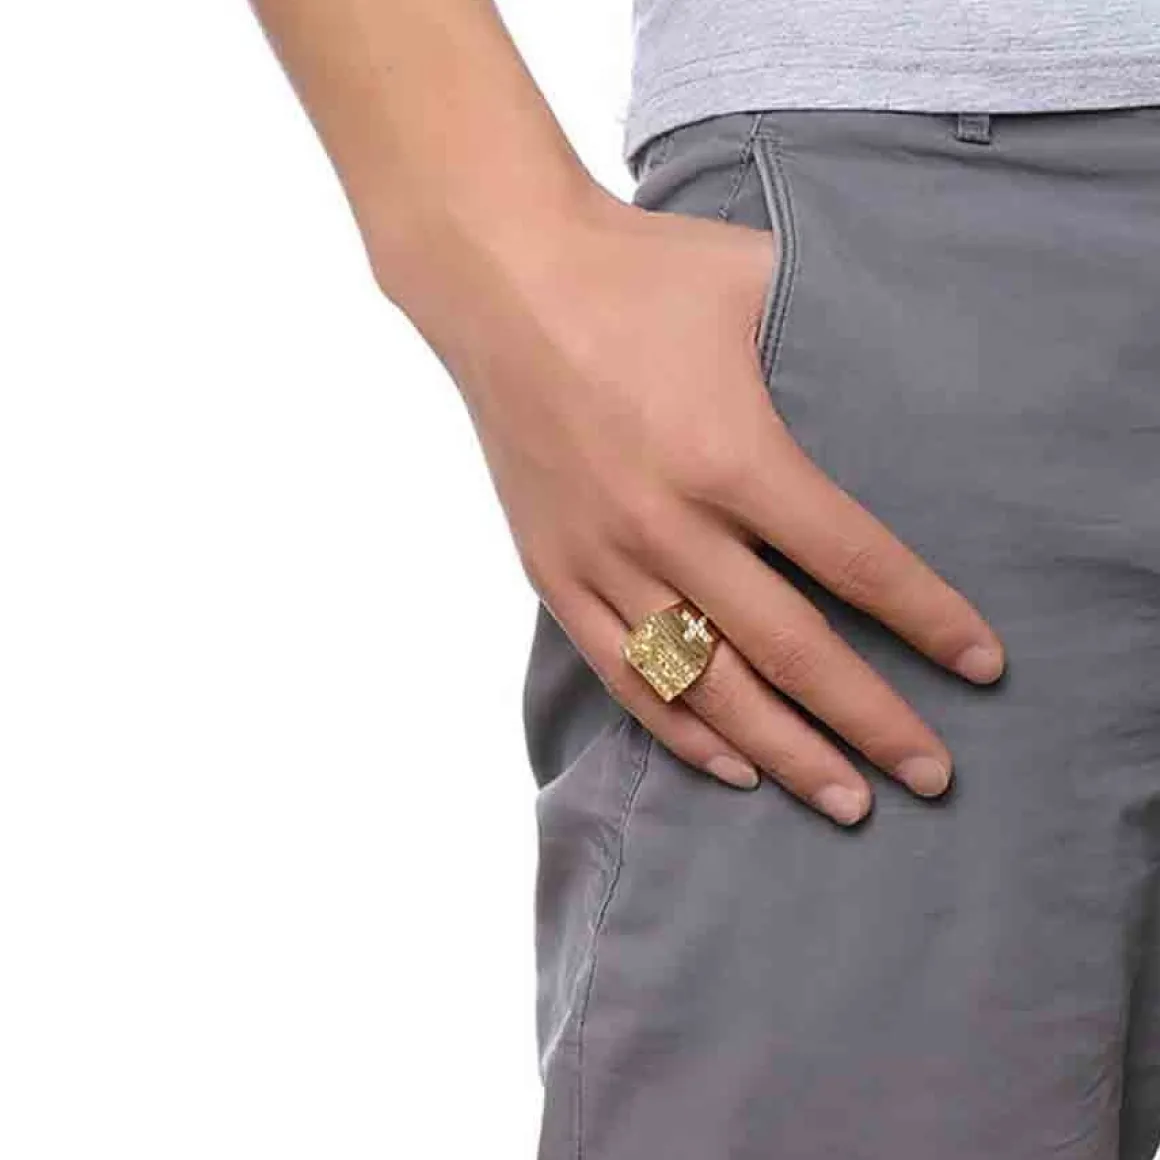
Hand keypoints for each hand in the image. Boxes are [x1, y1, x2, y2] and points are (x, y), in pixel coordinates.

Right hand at [404, 189, 1004, 825]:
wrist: (501, 279)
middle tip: (932, 777)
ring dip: (784, 750)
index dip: (928, 620)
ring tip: (845, 802)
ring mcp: (603, 558)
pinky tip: (733, 765)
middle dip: (872, 722)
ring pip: (705, 685)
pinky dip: (679, 730)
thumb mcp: (753, 281)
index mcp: (729, 454)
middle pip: (791, 651)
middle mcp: (667, 524)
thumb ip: (830, 338)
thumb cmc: (634, 272)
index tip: (982, 666)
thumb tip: (909, 367)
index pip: (854, 562)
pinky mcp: (552, 571)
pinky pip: (621, 673)